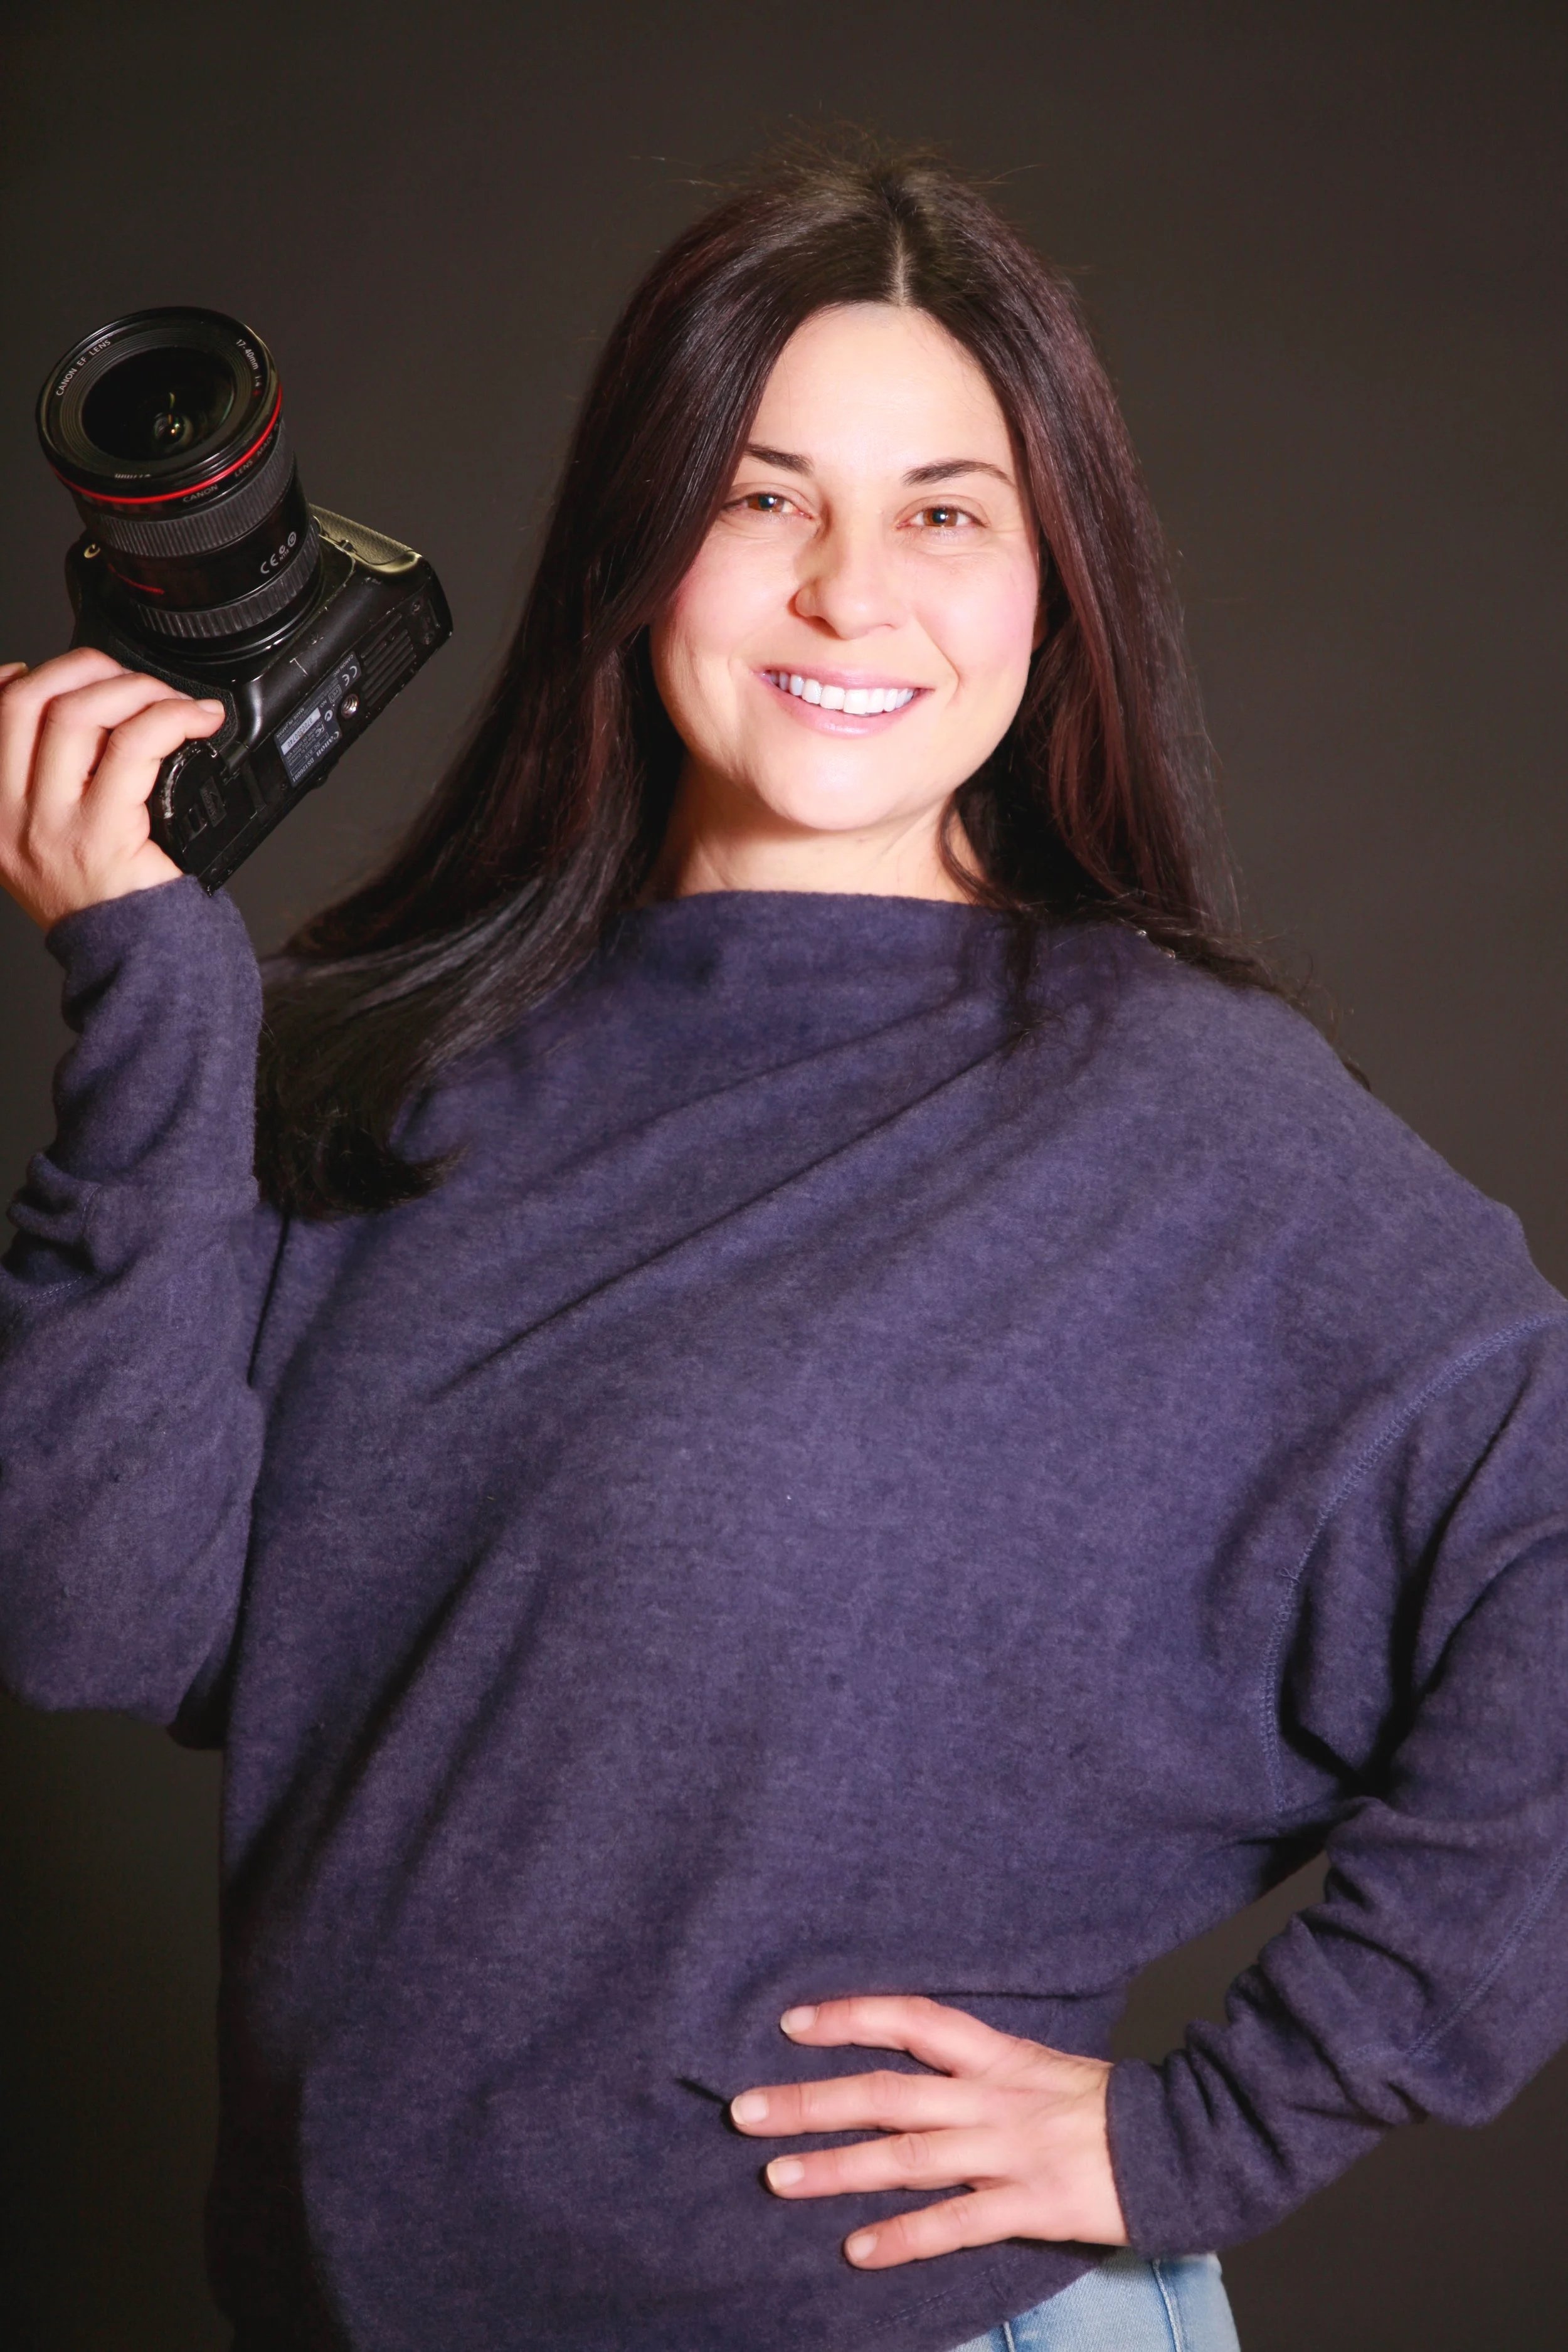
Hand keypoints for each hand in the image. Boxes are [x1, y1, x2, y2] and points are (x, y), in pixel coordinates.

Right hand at [0, 649, 226, 928]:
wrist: (136, 969)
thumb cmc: (108, 904)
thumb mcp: (51, 843)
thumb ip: (48, 783)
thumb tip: (69, 710)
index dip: (36, 674)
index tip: (79, 674)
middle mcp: (12, 817)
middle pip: (31, 701)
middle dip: (87, 669)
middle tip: (135, 681)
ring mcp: (53, 827)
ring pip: (78, 716)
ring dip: (132, 689)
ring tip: (170, 700)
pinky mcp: (102, 837)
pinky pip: (132, 749)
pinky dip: (168, 719)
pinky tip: (194, 721)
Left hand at [730, 1994, 1126, 2268]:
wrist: (1185, 2144)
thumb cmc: (1105, 2107)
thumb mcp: (1039, 2067)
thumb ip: (980, 2070)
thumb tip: (915, 2071)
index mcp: (996, 2054)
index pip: (910, 2019)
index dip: (849, 2016)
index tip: (790, 2023)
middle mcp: (991, 2097)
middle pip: (885, 2093)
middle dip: (810, 2101)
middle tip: (745, 2111)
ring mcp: (1007, 2152)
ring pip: (906, 2158)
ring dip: (836, 2169)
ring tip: (777, 2178)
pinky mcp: (1030, 2205)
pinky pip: (956, 2224)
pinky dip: (904, 2237)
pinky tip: (857, 2250)